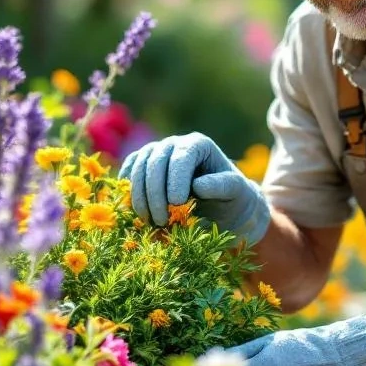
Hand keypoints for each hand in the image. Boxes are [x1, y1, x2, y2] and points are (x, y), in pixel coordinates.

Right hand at [118, 133, 269, 245]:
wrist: (222, 207)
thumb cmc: (232, 198)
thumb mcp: (236, 193)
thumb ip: (222, 186)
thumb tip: (198, 184)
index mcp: (198, 145)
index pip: (181, 157)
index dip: (176, 179)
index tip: (177, 203)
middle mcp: (174, 144)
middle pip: (156, 161)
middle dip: (155, 192)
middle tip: (162, 220)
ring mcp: (156, 153)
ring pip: (139, 166)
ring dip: (140, 196)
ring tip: (151, 221)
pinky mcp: (143, 166)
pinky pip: (129, 171)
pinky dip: (128, 189)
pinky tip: (134, 209)